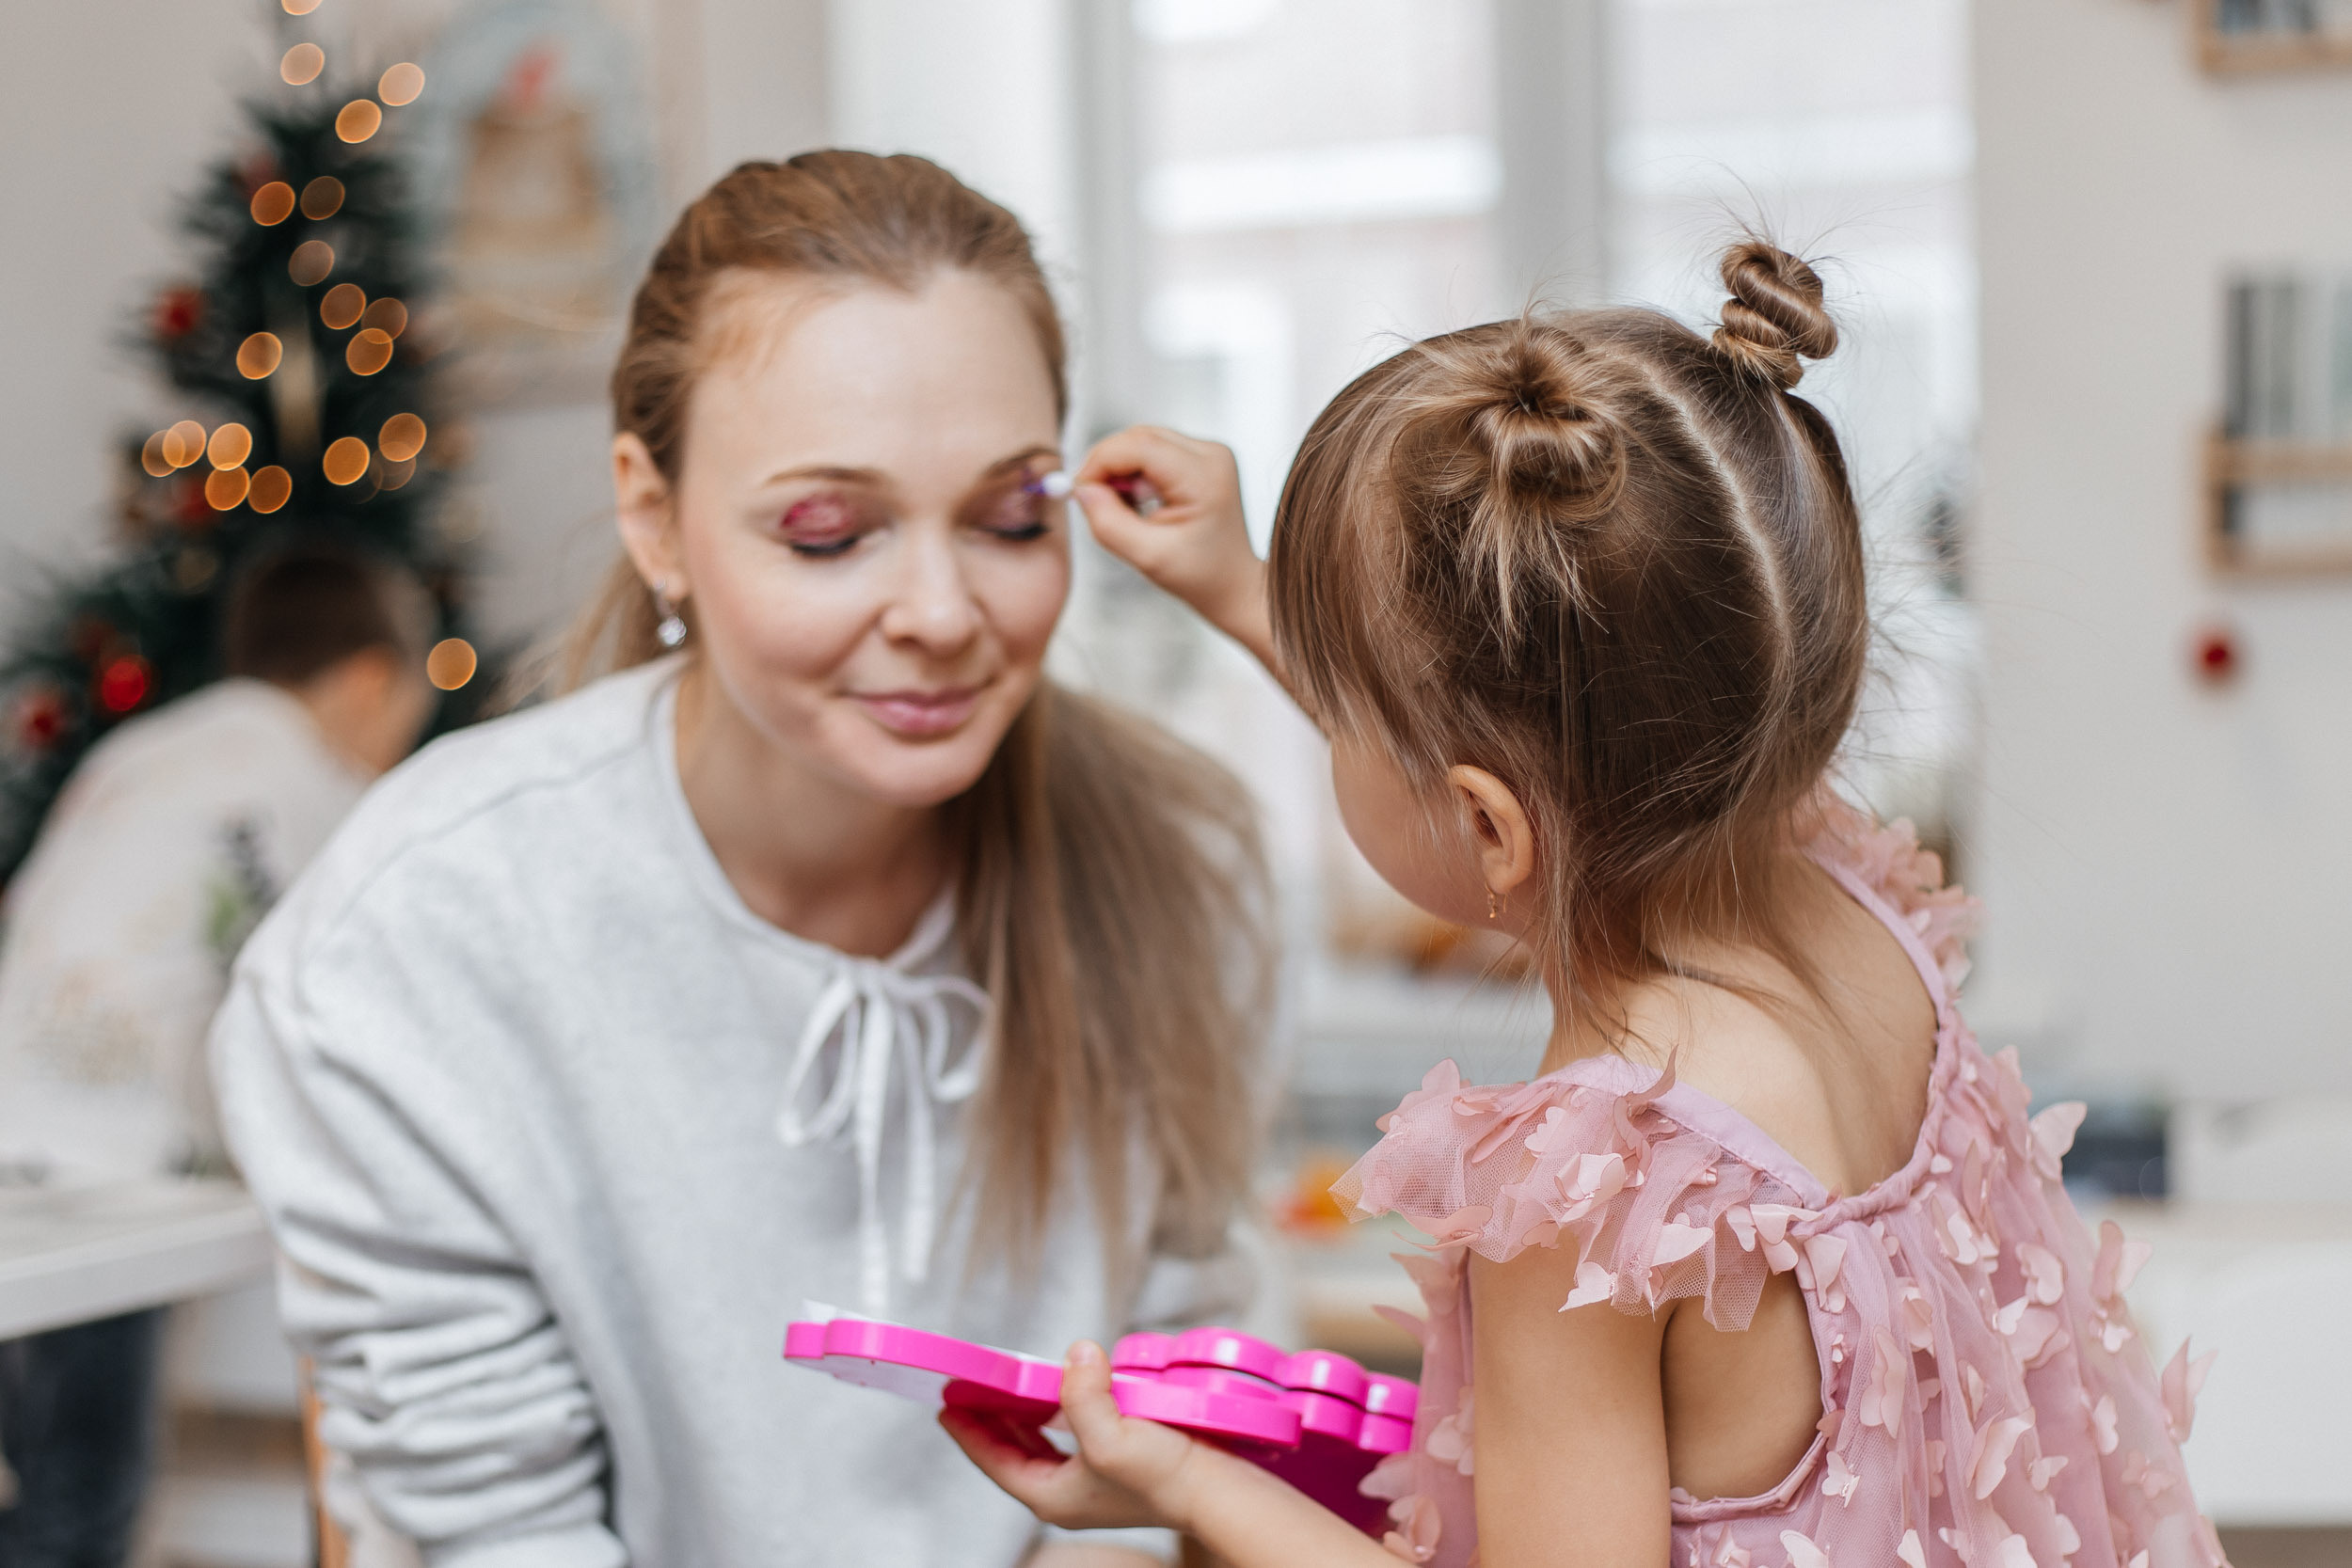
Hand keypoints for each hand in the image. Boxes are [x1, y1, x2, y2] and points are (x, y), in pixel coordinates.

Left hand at [942, 1341, 1214, 1534]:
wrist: (1218, 1491)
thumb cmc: (1164, 1477)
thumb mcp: (1111, 1436)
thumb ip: (1081, 1395)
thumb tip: (1076, 1354)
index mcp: (1052, 1495)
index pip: (994, 1460)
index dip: (967, 1430)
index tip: (947, 1403)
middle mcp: (1068, 1492)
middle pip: (1014, 1452)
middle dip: (992, 1420)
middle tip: (972, 1388)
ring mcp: (1094, 1482)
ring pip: (1042, 1446)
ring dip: (1024, 1416)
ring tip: (1009, 1387)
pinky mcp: (1118, 1466)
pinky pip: (1072, 1437)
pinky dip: (1058, 1416)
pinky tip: (1065, 1393)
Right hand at [1073, 428, 1280, 682]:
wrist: (1233, 583)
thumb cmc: (1199, 575)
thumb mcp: (1147, 557)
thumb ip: (1109, 523)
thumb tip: (1082, 489)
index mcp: (1204, 477)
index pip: (1139, 446)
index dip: (1101, 462)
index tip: (1081, 491)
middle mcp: (1211, 454)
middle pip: (1140, 437)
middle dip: (1110, 466)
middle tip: (1098, 503)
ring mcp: (1209, 453)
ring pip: (1144, 441)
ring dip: (1123, 470)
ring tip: (1128, 509)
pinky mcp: (1202, 458)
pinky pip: (1155, 451)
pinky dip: (1137, 473)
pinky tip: (1143, 502)